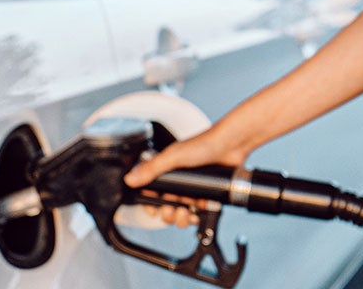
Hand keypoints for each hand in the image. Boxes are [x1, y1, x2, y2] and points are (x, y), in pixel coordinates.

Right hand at [123, 127, 250, 226]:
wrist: (232, 145)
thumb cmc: (204, 144)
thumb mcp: (173, 156)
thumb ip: (152, 168)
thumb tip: (130, 178)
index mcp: (166, 170)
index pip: (152, 192)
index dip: (151, 204)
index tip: (153, 210)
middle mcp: (178, 180)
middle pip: (167, 206)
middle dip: (168, 214)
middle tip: (172, 211)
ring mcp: (193, 188)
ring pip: (183, 211)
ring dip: (182, 218)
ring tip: (186, 214)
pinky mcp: (207, 193)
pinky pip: (200, 210)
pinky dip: (199, 213)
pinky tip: (200, 210)